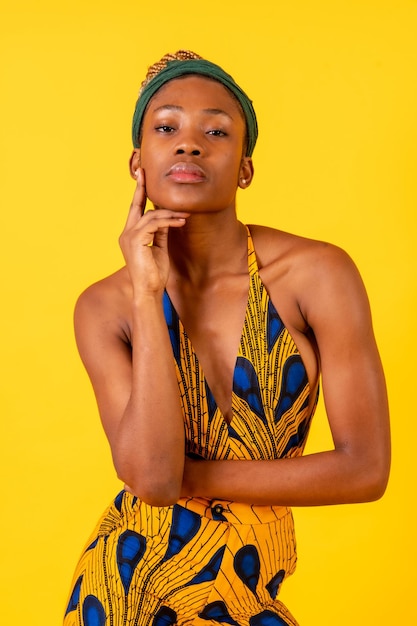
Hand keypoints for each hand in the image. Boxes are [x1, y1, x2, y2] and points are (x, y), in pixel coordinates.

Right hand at [119, 168, 188, 295]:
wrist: (149, 290)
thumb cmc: (154, 273)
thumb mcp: (159, 247)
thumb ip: (160, 232)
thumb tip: (166, 218)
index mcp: (130, 235)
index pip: (135, 210)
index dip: (139, 194)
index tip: (142, 177)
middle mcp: (126, 233)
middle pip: (135, 206)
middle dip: (141, 188)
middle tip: (146, 172)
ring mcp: (129, 237)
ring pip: (150, 215)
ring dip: (169, 214)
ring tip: (184, 216)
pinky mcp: (136, 240)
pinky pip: (154, 224)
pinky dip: (168, 221)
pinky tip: (180, 222)